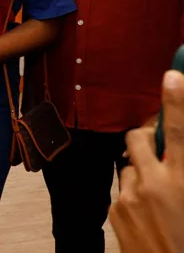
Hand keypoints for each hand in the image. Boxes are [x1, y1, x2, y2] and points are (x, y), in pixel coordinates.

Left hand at [110, 70, 183, 252]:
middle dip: (145, 138)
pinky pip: (122, 191)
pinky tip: (148, 216)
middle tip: (158, 148)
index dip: (176, 103)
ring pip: (129, 167)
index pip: (181, 133)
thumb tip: (175, 149)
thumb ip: (183, 169)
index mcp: (183, 181)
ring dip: (142, 173)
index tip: (173, 76)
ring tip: (160, 199)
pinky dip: (133, 196)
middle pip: (137, 139)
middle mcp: (153, 185)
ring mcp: (129, 198)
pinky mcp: (114, 211)